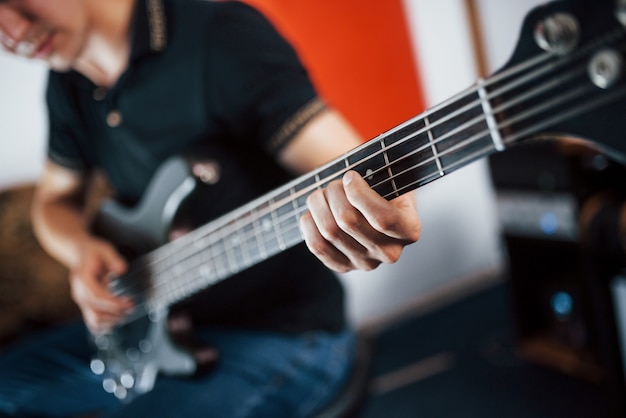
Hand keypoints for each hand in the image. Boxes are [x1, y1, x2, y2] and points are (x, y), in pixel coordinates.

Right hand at [68, 237, 131, 333]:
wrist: (80, 253)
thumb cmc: (93, 252)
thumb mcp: (105, 249)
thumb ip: (113, 259)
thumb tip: (121, 269)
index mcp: (82, 279)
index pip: (96, 297)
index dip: (113, 303)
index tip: (129, 302)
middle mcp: (79, 292)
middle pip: (95, 312)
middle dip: (116, 312)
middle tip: (132, 305)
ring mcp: (81, 301)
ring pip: (94, 320)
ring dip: (112, 320)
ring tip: (126, 312)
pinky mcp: (86, 305)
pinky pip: (93, 322)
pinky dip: (106, 324)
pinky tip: (117, 318)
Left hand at [300, 170, 420, 272]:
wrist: (373, 207)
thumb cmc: (383, 188)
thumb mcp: (392, 178)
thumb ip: (381, 172)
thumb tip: (354, 165)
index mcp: (408, 229)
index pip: (383, 218)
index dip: (359, 194)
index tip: (349, 176)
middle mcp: (390, 252)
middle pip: (349, 221)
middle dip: (335, 193)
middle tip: (335, 183)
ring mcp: (365, 263)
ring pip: (329, 231)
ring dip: (319, 204)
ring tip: (322, 194)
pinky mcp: (343, 266)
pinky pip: (317, 246)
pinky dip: (309, 223)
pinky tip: (314, 212)